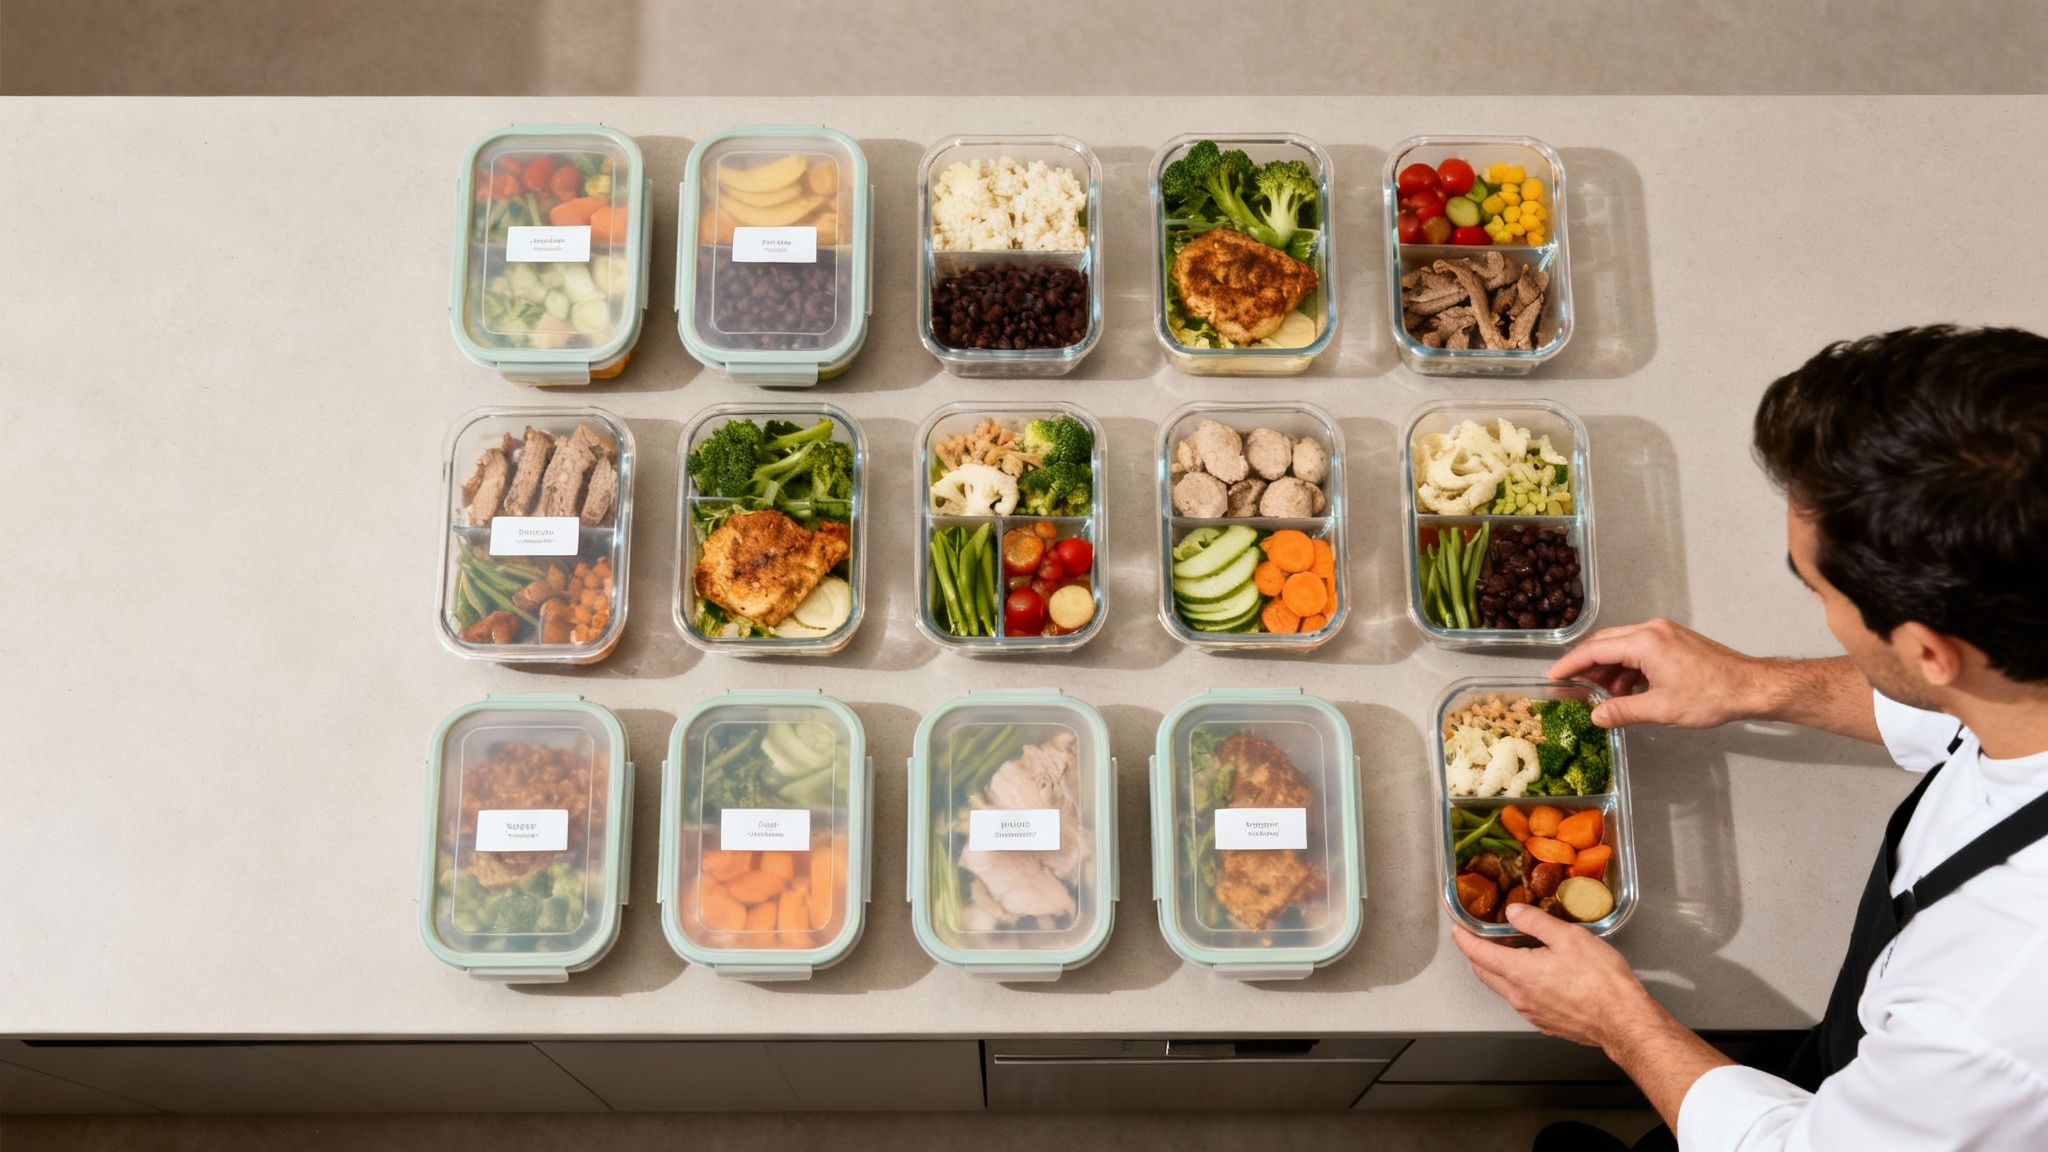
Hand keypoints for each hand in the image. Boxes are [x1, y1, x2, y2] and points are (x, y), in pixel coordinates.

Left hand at [1451, 903, 1657, 1050]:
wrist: (1623, 1021)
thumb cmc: (1601, 981)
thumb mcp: (1569, 937)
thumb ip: (1536, 922)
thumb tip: (1514, 912)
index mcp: (1519, 972)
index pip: (1477, 954)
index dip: (1464, 939)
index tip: (1458, 929)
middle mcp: (1519, 996)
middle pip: (1485, 973)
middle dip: (1476, 955)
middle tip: (1478, 938)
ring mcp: (1532, 1012)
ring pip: (1503, 988)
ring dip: (1497, 970)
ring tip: (1507, 953)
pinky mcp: (1546, 1023)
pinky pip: (1521, 1001)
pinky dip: (1517, 985)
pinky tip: (1534, 975)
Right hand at [1546, 618, 1769, 728]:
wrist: (1752, 686)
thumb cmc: (1711, 695)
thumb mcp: (1661, 708)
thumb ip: (1623, 711)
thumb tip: (1596, 717)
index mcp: (1645, 642)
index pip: (1596, 649)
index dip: (1571, 664)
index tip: (1553, 676)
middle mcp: (1652, 629)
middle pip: (1606, 642)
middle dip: (1587, 665)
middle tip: (1571, 686)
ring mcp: (1664, 633)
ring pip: (1623, 646)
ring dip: (1609, 669)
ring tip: (1603, 696)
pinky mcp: (1674, 640)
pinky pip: (1639, 649)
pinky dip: (1627, 668)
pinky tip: (1627, 690)